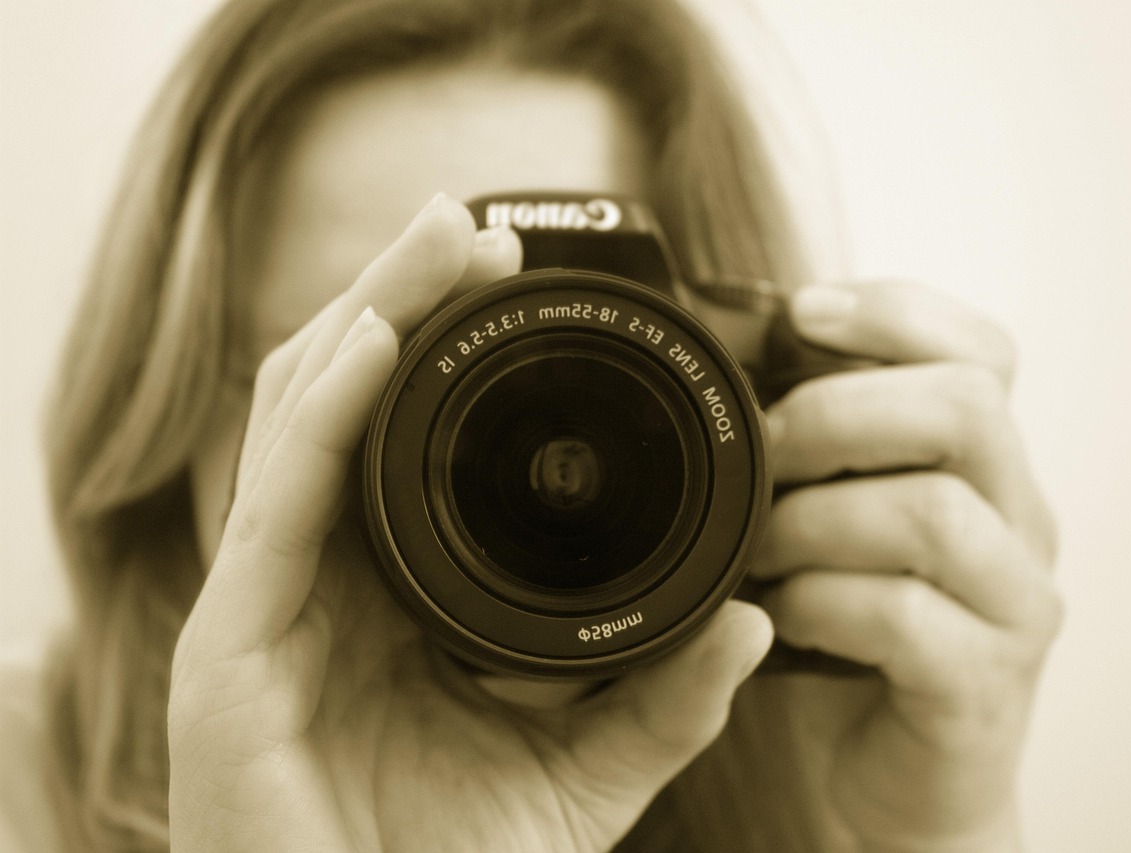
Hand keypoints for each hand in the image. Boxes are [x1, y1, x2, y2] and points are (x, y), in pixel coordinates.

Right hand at [167, 194, 772, 851]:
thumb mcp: (584, 774)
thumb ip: (663, 700)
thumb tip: (755, 623)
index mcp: (384, 599)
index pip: (397, 441)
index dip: (444, 350)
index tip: (516, 286)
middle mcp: (316, 586)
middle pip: (343, 403)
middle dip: (402, 300)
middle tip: (473, 229)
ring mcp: (268, 610)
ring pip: (299, 422)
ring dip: (366, 318)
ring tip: (436, 241)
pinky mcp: (231, 650)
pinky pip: (275, 503)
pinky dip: (325, 411)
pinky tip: (381, 339)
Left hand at [752, 280, 1061, 851]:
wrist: (891, 780)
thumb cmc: (852, 637)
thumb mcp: (831, 521)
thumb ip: (812, 449)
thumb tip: (732, 359)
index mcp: (983, 466)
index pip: (980, 351)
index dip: (897, 313)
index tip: (801, 313)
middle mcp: (1018, 521)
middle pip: (965, 407)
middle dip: (839, 412)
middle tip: (766, 449)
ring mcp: (1013, 604)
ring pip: (932, 512)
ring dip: (816, 519)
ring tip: (761, 549)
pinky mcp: (985, 684)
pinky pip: (906, 616)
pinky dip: (822, 604)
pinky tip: (786, 615)